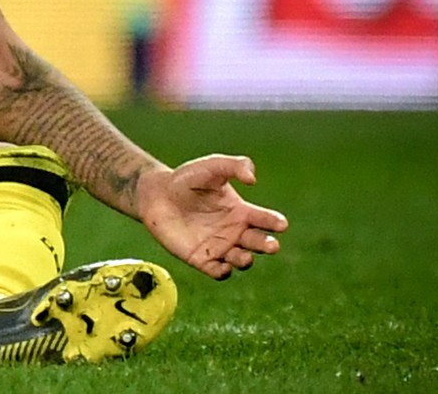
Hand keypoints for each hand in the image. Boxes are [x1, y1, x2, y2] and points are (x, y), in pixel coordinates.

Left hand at [136, 155, 288, 279]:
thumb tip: (252, 178)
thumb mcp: (210, 167)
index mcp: (242, 212)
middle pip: (259, 243)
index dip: (275, 222)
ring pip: (241, 260)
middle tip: (272, 246)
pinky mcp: (201, 259)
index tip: (281, 224)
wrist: (156, 195)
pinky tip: (223, 266)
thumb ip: (233, 166)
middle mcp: (235, 231)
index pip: (265, 220)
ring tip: (245, 256)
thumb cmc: (186, 180)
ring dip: (246, 260)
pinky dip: (223, 272)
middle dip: (267, 245)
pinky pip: (218, 271)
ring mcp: (220, 246)